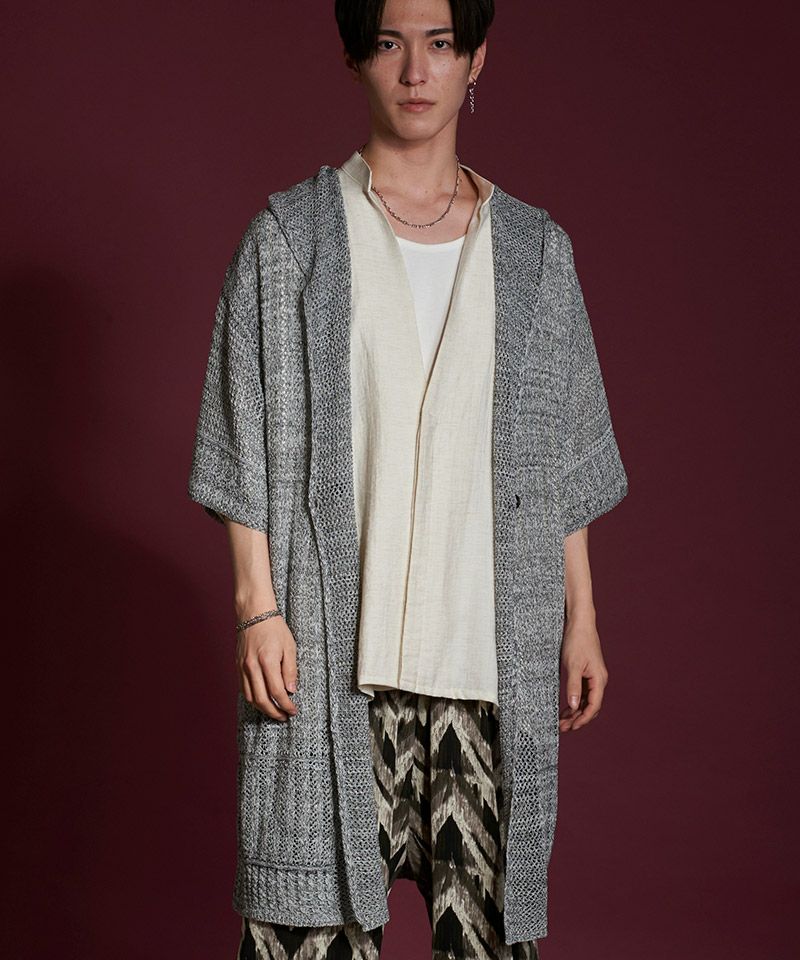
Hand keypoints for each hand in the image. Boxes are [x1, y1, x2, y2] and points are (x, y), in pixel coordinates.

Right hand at [236, 616, 298, 720]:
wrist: (254, 613)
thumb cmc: (274, 627)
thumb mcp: (289, 646)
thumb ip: (290, 669)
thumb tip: (291, 690)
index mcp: (267, 661)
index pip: (276, 692)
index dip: (286, 705)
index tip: (293, 710)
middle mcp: (252, 666)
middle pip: (261, 700)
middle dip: (274, 712)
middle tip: (284, 717)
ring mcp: (242, 667)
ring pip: (250, 697)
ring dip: (262, 709)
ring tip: (274, 711)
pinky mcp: (237, 666)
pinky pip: (243, 689)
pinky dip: (252, 699)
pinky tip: (262, 700)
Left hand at [558, 613, 607, 731]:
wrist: (579, 623)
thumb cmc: (577, 641)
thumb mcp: (572, 664)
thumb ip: (573, 686)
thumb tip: (574, 706)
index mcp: (599, 679)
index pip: (594, 705)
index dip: (583, 719)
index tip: (572, 728)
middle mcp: (599, 680)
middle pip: (591, 706)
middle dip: (578, 719)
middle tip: (563, 728)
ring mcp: (593, 677)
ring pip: (586, 701)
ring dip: (576, 712)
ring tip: (562, 722)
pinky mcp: (586, 673)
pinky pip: (582, 693)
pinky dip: (575, 702)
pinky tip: (566, 708)